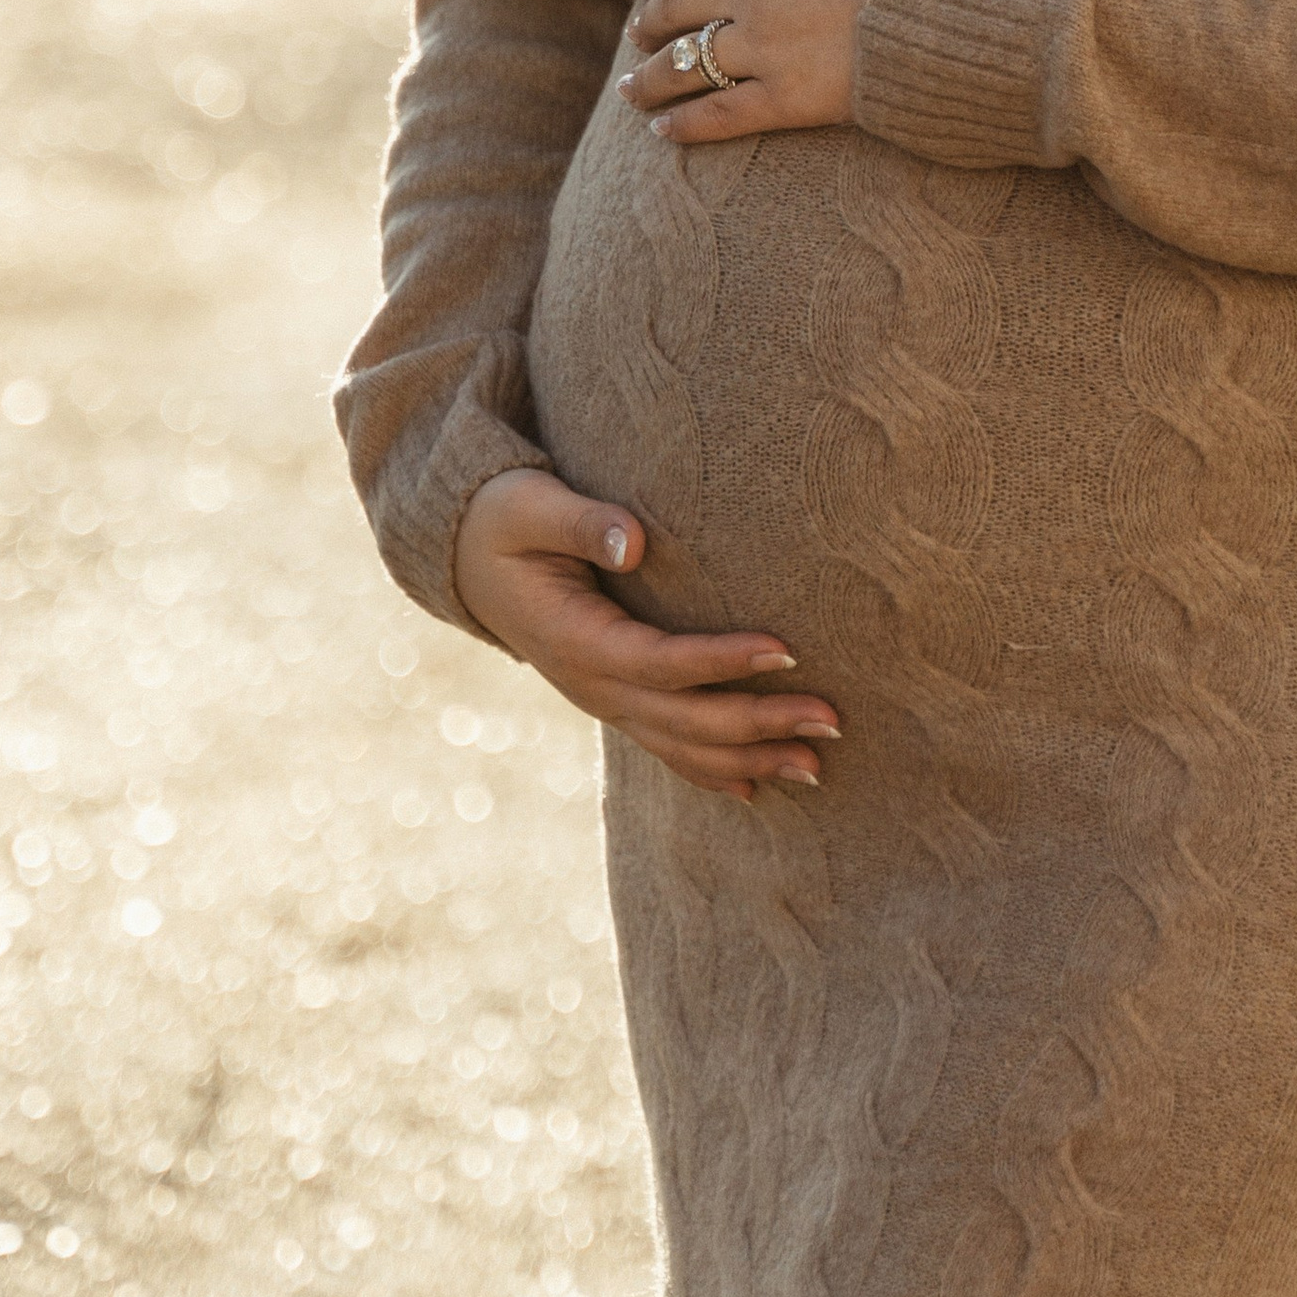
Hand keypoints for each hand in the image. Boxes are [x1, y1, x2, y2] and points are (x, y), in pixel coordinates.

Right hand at [453, 468, 839, 801]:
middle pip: (685, 719)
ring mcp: (601, 700)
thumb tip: (633, 541)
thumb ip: (581, 521)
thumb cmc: (504, 520)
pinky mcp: (612, 699)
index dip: (723, 661)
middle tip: (831, 720)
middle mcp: (591, 684)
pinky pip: (666, 746)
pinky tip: (757, 788)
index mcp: (575, 639)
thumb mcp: (530, 508)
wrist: (465, 557)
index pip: (661, 661)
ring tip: (817, 766)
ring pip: (682, 747)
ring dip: (751, 759)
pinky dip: (712, 772)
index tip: (786, 650)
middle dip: (760, 724)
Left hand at [617, 0, 928, 146]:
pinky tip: (663, 132)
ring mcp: (770, 43)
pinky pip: (722, 113)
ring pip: (689, 61)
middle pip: (685, 3)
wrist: (972, 4)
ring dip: (652, 77)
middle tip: (636, 35)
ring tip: (632, 91)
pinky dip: (687, 124)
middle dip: (654, 21)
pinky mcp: (790, 98)